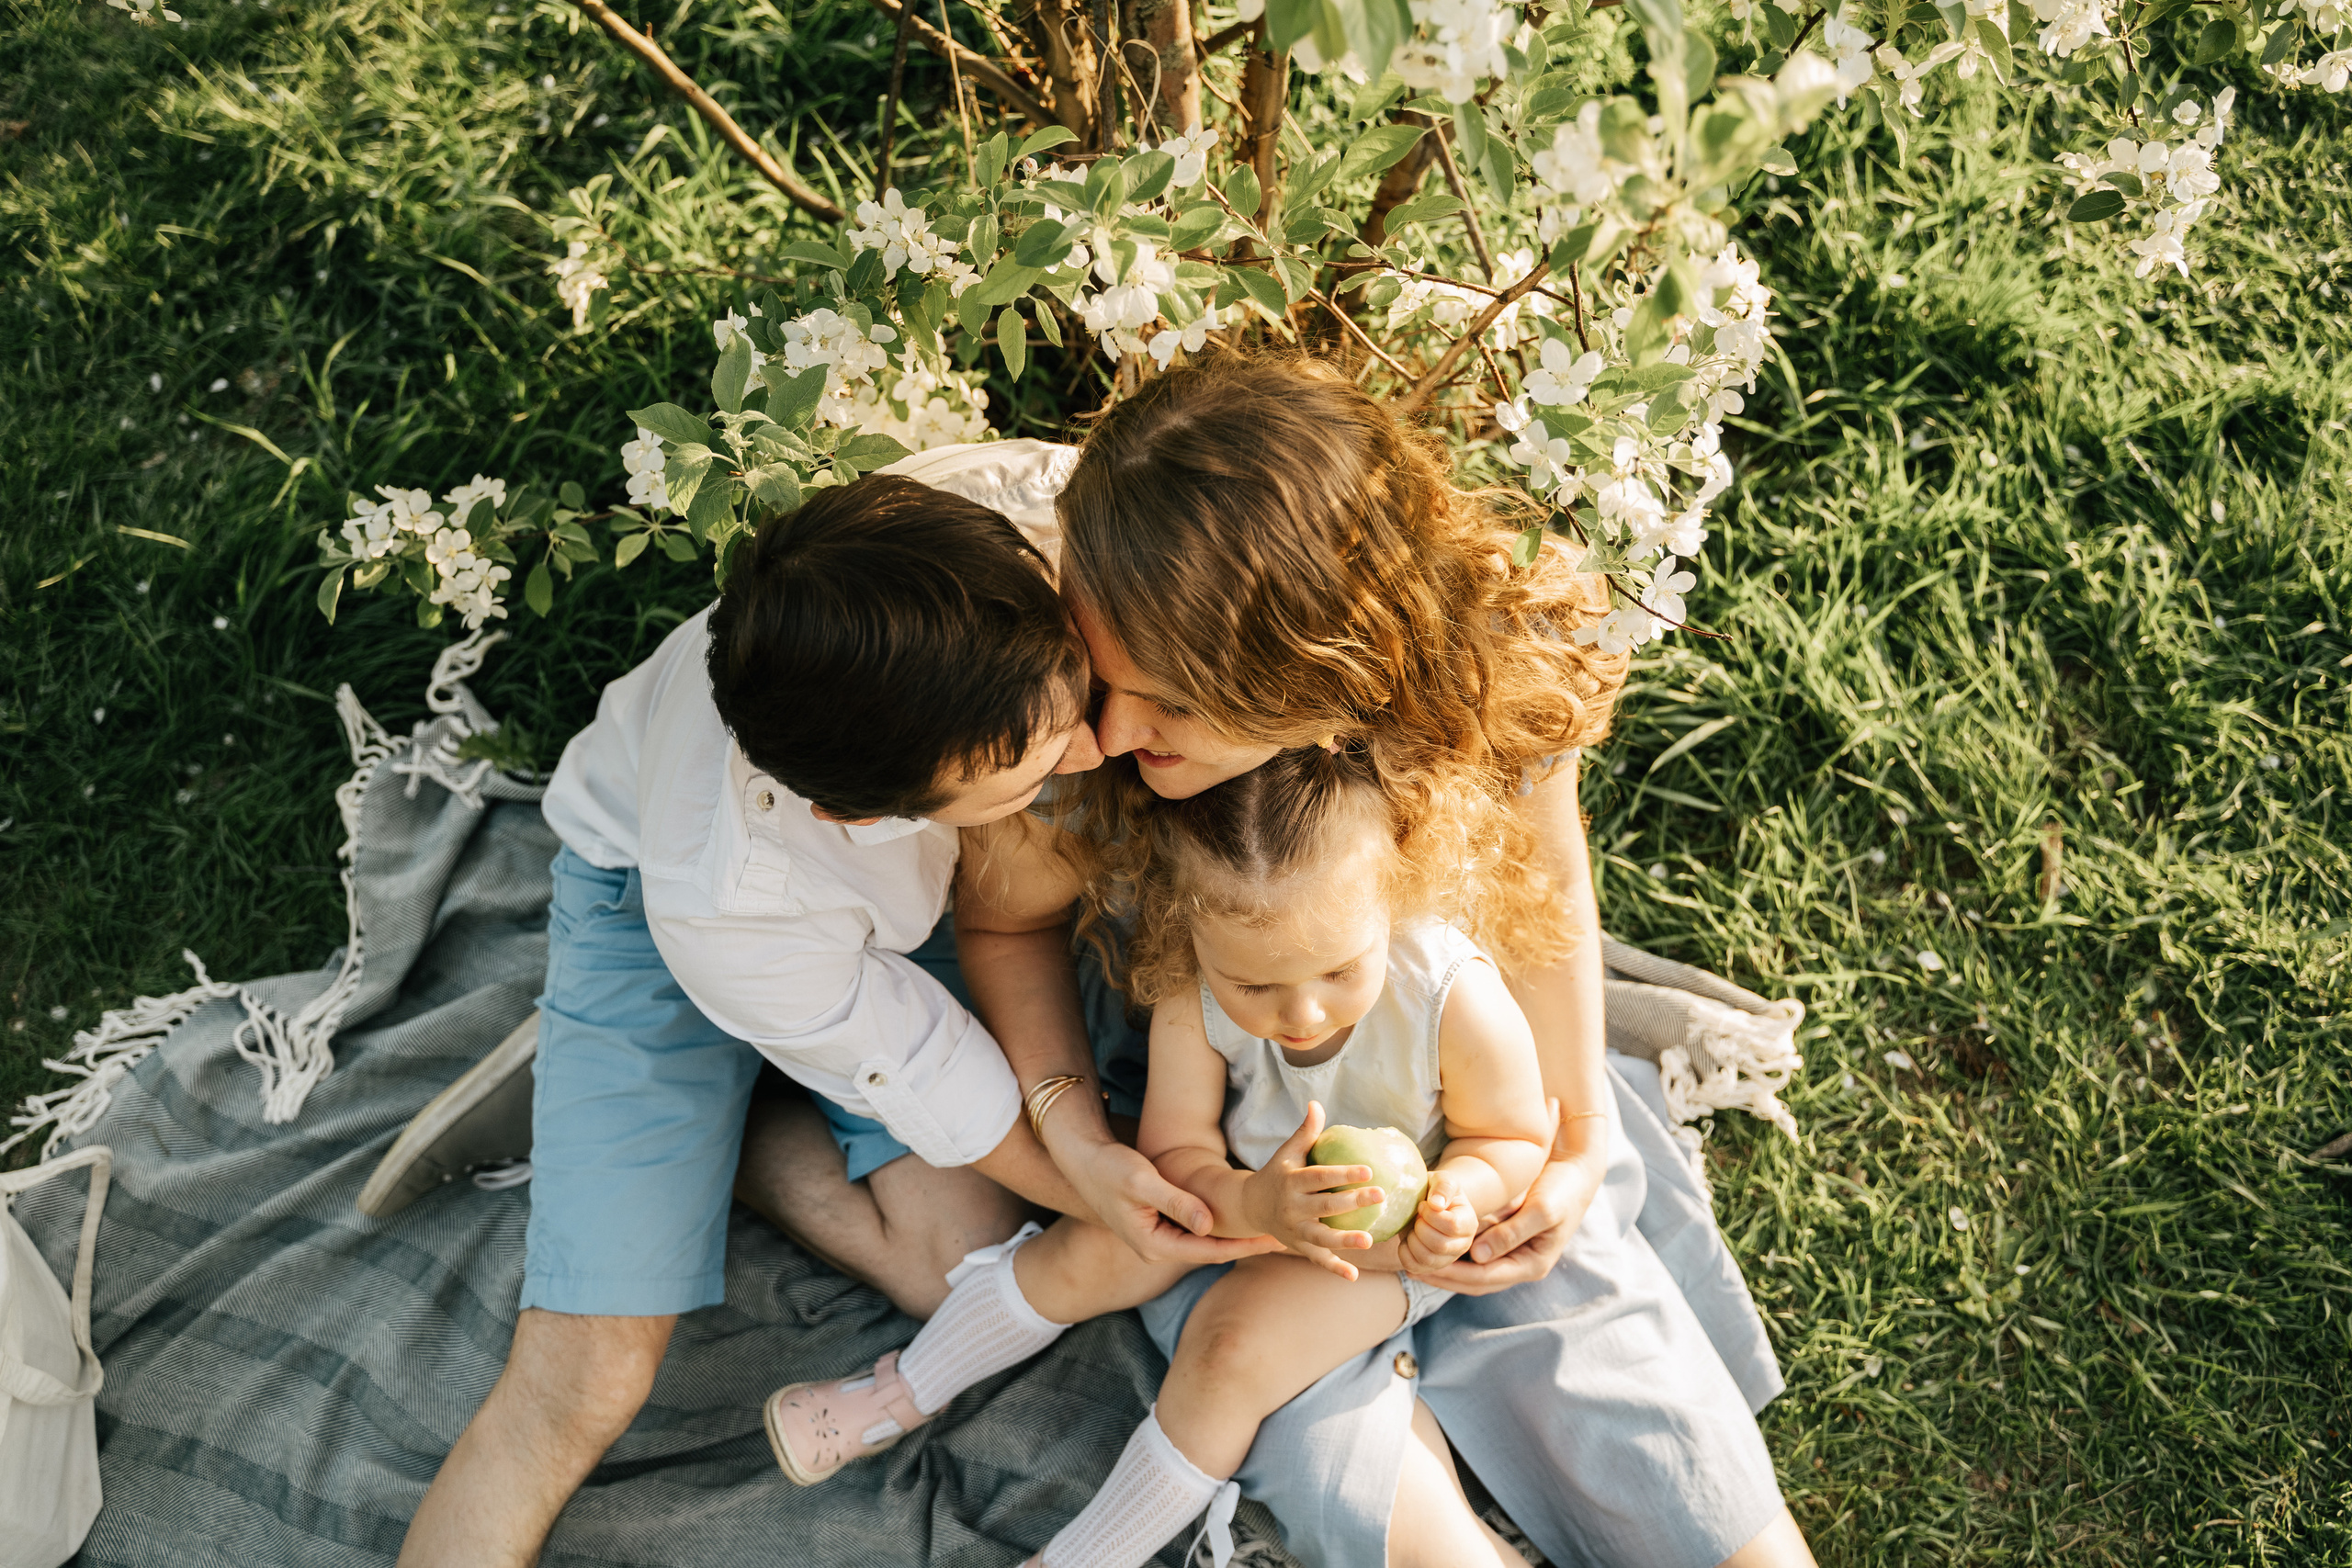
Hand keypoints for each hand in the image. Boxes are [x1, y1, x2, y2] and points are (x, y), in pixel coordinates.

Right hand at [1065, 1137, 1281, 1266]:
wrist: (1084, 1161)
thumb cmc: (1111, 1168)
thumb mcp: (1143, 1182)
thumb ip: (1177, 1202)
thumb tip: (1210, 1224)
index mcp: (1155, 1245)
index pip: (1211, 1252)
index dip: (1245, 1246)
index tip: (1275, 1240)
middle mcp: (1158, 1248)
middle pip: (1213, 1251)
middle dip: (1247, 1246)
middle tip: (1285, 1239)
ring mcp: (1159, 1239)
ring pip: (1206, 1243)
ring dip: (1236, 1237)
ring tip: (1270, 1231)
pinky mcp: (1160, 1226)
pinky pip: (1196, 1232)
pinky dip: (1220, 1227)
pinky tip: (1240, 1219)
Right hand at [1239, 1101, 1387, 1281]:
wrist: (1250, 1206)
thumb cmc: (1278, 1173)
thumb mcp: (1287, 1152)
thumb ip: (1305, 1132)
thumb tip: (1317, 1103)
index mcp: (1291, 1181)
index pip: (1320, 1176)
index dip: (1343, 1173)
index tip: (1369, 1170)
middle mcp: (1291, 1207)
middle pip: (1325, 1206)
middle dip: (1353, 1201)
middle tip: (1381, 1195)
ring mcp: (1294, 1230)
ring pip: (1322, 1236)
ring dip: (1345, 1240)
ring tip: (1370, 1240)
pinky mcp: (1298, 1246)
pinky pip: (1318, 1259)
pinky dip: (1334, 1268)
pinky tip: (1354, 1276)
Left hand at [1397, 1170, 1475, 1274]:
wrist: (1427, 1203)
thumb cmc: (1436, 1191)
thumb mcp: (1442, 1179)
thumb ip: (1443, 1186)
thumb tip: (1436, 1204)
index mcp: (1468, 1223)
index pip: (1452, 1226)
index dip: (1431, 1215)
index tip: (1423, 1204)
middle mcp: (1462, 1244)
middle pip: (1439, 1245)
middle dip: (1420, 1228)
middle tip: (1416, 1216)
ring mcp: (1446, 1259)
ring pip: (1426, 1258)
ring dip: (1412, 1240)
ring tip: (1413, 1227)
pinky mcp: (1430, 1267)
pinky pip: (1413, 1266)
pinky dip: (1404, 1251)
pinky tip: (1407, 1238)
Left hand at [1414, 1145, 1605, 1295]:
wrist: (1577, 1175)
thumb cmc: (1562, 1191)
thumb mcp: (1540, 1210)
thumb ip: (1511, 1233)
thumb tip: (1478, 1256)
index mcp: (1532, 1265)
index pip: (1484, 1278)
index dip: (1452, 1275)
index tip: (1425, 1267)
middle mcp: (1521, 1265)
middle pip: (1475, 1281)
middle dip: (1443, 1277)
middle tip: (1410, 1267)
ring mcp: (1514, 1255)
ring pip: (1474, 1271)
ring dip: (1446, 1268)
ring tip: (1414, 1259)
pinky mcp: (1507, 1241)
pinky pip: (1477, 1255)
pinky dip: (1456, 1253)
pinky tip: (1434, 1244)